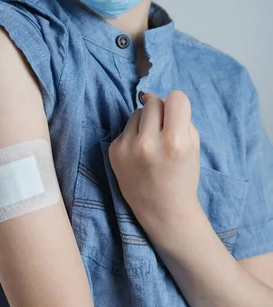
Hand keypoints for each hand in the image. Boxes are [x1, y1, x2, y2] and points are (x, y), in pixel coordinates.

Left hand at [108, 91, 200, 232]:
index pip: (175, 97)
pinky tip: (139, 155)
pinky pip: (125, 129)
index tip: (178, 117)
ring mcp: (128, 148)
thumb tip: (148, 95)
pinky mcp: (114, 152)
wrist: (163, 210)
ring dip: (145, 123)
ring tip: (151, 146)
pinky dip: (133, 136)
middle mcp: (148, 143)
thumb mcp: (192, 146)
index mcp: (175, 141)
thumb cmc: (182, 175)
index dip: (178, 106)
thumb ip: (179, 116)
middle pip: (153, 102)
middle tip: (164, 132)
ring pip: (136, 113)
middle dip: (160, 112)